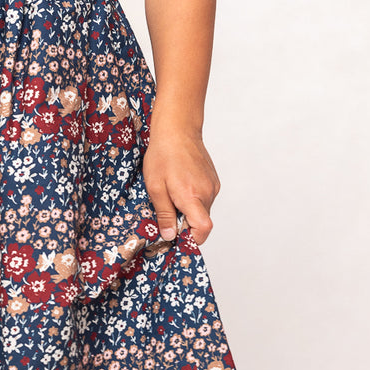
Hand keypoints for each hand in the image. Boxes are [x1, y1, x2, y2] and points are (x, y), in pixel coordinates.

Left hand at [141, 123, 219, 245]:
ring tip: (172, 194)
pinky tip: (180, 185)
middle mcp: (208, 193)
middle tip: (167, 211)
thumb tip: (169, 235)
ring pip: (203, 210)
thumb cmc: (164, 155)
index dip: (192, 239)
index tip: (177, 237)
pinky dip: (194, 199)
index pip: (203, 230)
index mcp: (192, 197)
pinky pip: (205, 198)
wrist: (178, 130)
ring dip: (189, 210)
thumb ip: (165, 214)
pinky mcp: (214, 180)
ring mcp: (213, 186)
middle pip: (202, 222)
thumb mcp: (156, 188)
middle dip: (185, 223)